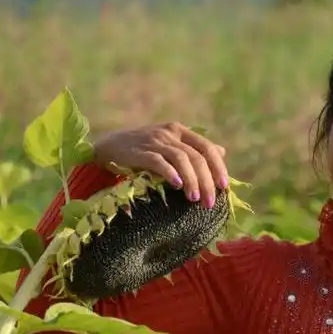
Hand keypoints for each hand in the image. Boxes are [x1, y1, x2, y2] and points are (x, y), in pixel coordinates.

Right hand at [93, 122, 228, 207]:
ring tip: (194, 199)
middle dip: (206, 181)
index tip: (224, 187)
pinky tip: (177, 186)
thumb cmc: (143, 150)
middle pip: (196, 156)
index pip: (207, 147)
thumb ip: (194, 148)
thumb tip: (222, 152)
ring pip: (181, 159)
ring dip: (191, 180)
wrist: (109, 147)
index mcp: (180, 131)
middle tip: (210, 202)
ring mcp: (154, 141)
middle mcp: (169, 133)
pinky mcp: (140, 152)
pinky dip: (170, 173)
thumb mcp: (170, 145)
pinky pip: (159, 162)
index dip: (218, 167)